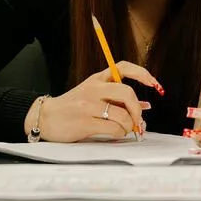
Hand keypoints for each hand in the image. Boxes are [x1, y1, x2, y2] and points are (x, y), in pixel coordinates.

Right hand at [23, 61, 161, 142]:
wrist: (45, 117)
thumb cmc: (72, 107)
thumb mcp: (94, 96)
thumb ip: (117, 99)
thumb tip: (145, 106)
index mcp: (97, 78)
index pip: (123, 67)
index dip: (142, 74)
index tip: (154, 84)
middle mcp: (94, 88)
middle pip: (127, 92)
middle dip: (137, 109)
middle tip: (138, 119)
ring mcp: (89, 105)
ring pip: (122, 115)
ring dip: (129, 125)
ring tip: (125, 129)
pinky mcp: (85, 122)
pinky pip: (114, 129)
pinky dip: (120, 133)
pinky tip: (116, 133)